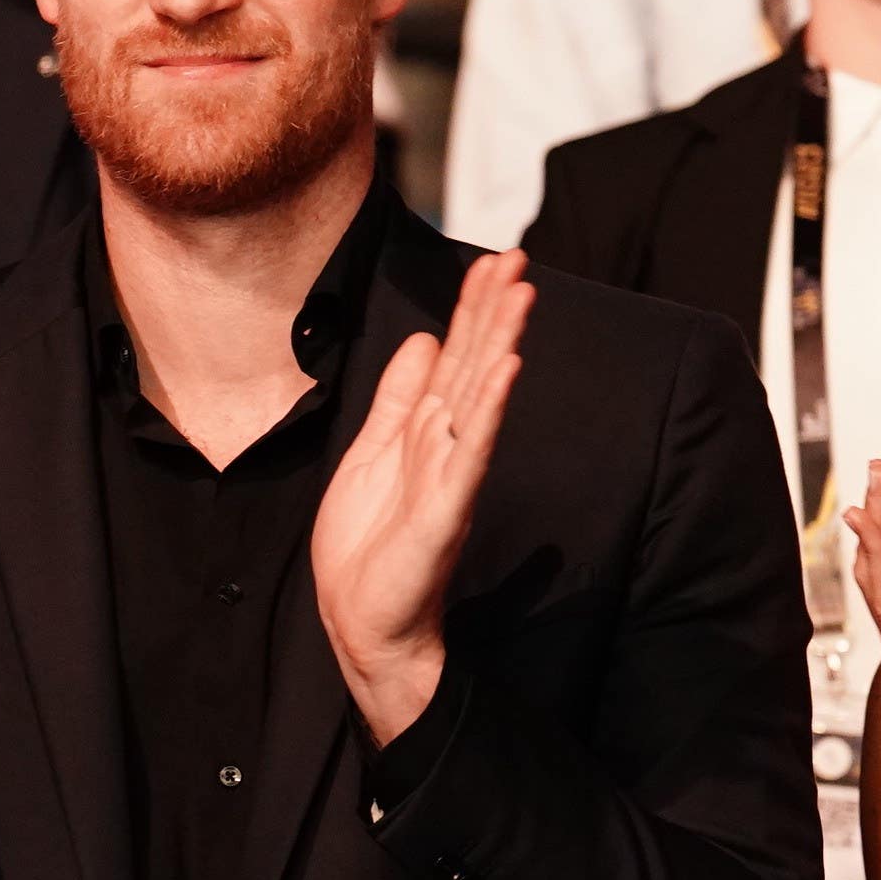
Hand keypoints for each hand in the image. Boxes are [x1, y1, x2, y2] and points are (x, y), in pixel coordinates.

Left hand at [313, 250, 533, 739]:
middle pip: (473, 366)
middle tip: (517, 259)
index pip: (456, 358)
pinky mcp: (446, 509)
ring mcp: (450, 475)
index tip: (492, 262)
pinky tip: (505, 372)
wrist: (361, 620)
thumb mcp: (371, 451)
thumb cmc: (368, 547)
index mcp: (427, 432)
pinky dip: (488, 410)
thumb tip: (425, 340)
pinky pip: (472, 452)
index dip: (472, 309)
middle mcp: (447, 446)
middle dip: (493, 311)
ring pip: (478, 398)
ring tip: (520, 298)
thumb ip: (398, 398)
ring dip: (500, 345)